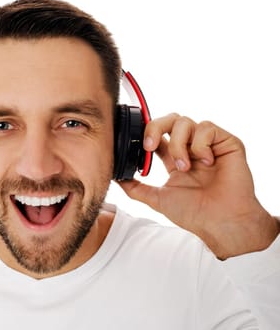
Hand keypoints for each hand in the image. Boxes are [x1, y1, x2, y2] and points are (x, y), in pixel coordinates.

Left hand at [118, 113, 279, 258]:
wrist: (221, 223)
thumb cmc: (195, 213)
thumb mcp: (157, 199)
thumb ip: (135, 187)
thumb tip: (115, 178)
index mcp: (175, 158)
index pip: (158, 134)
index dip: (146, 133)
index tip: (139, 146)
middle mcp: (192, 148)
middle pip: (170, 120)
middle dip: (155, 128)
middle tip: (150, 146)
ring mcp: (209, 144)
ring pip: (185, 121)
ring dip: (179, 144)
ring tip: (184, 166)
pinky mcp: (227, 143)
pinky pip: (207, 127)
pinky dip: (201, 144)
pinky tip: (205, 162)